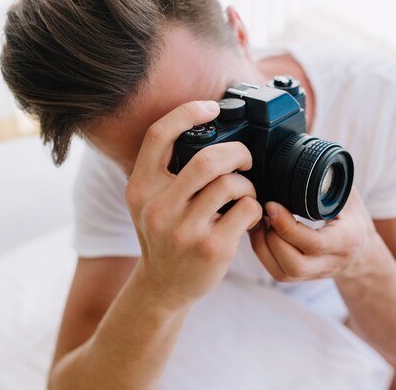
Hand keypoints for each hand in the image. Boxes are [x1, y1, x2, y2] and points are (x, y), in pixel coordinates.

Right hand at [125, 101, 262, 307]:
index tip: (211, 108)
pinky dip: (254, 207)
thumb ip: (164, 172)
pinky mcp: (211, 248)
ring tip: (244, 193)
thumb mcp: (149, 202)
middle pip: (208, 159)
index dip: (187, 113)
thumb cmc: (163, 236)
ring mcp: (184, 230)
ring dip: (247, 184)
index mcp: (141, 188)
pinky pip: (247, 209)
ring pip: (231, 184)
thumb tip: (206, 131)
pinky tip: (247, 215)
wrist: (163, 287)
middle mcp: (158, 207)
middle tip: (244, 160)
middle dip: (237, 152)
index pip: (159, 135)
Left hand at [249, 189, 377, 281]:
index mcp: (346, 240)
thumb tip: (309, 141)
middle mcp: (331, 263)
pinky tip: (260, 230)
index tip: (272, 205)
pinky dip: (262, 251)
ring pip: (282, 272)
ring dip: (264, 245)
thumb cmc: (352, 218)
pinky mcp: (299, 278)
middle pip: (294, 264)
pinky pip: (276, 272)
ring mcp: (314, 274)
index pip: (314, 243)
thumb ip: (330, 177)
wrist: (362, 253)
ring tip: (260, 218)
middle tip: (264, 212)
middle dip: (272, 238)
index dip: (287, 226)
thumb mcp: (348, 195)